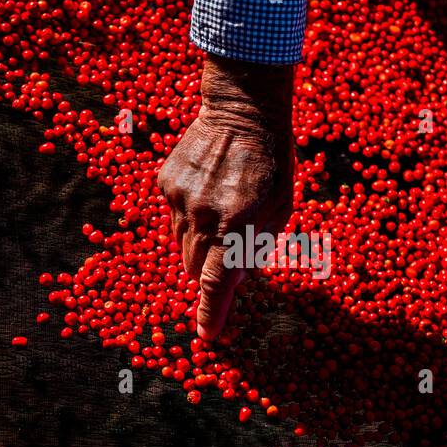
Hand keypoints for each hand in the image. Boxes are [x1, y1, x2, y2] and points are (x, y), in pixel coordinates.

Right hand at [157, 55, 295, 339]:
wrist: (242, 110)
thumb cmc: (272, 163)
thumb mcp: (280, 207)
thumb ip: (257, 245)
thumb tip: (235, 276)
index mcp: (237, 223)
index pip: (217, 281)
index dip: (212, 312)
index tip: (207, 336)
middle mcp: (203, 214)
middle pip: (195, 267)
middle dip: (209, 268)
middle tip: (228, 243)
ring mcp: (180, 197)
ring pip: (181, 244)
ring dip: (199, 240)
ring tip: (221, 207)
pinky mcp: (166, 182)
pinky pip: (173, 215)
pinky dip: (189, 213)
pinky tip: (207, 187)